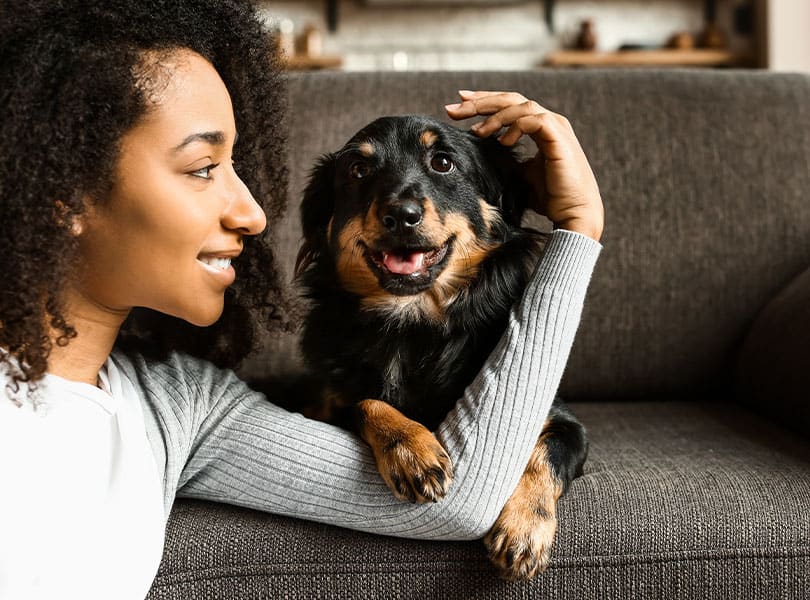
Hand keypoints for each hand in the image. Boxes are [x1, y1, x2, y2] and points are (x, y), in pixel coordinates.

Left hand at [445, 90, 603, 241]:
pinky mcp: (559, 137)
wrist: (574, 213)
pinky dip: (515, 126)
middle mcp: (549, 122)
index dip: (484, 103)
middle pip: (511, 99)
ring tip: (477, 132)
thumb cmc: (550, 197)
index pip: (509, 106)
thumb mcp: (519, 174)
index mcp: (540, 127)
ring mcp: (556, 127)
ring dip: (495, 116)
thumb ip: (504, 158)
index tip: (459, 105)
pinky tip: (502, 141)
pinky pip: (534, 120)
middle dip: (480, 102)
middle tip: (454, 108)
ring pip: (520, 105)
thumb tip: (476, 155)